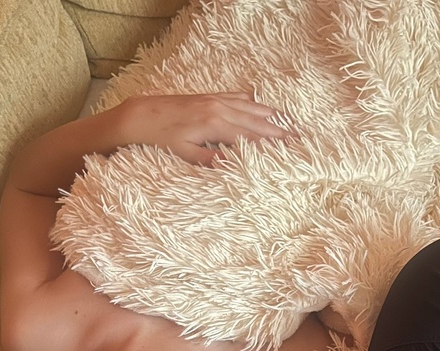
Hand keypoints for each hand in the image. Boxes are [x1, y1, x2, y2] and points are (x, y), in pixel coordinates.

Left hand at [118, 93, 294, 164]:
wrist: (140, 115)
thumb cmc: (159, 139)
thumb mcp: (183, 154)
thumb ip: (208, 159)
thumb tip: (232, 164)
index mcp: (214, 125)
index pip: (250, 137)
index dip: (271, 144)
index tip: (290, 150)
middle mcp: (218, 109)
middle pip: (256, 121)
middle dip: (279, 130)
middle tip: (300, 137)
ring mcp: (215, 100)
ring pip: (250, 107)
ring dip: (271, 115)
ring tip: (289, 122)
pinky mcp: (209, 97)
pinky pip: (238, 97)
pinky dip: (254, 103)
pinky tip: (263, 106)